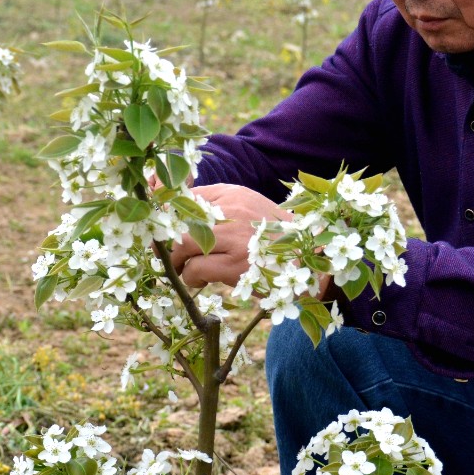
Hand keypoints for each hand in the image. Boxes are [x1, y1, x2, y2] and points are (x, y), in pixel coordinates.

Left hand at [167, 184, 290, 287]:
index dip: (170, 215)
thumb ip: (219, 207)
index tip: (166, 231)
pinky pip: (194, 269)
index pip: (187, 198)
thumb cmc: (272, 237)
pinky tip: (202, 280)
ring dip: (177, 260)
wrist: (308, 260)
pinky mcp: (235, 266)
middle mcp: (233, 211)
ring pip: (183, 246)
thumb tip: (176, 217)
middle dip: (168, 241)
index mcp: (234, 194)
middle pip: (180, 222)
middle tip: (168, 254)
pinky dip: (191, 277)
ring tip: (185, 267)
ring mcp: (234, 238)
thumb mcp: (249, 209)